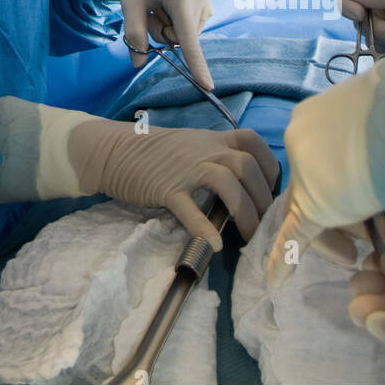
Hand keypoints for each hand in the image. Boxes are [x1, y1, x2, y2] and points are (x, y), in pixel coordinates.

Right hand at [0, 97, 276, 246]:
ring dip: (245, 213)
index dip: (271, 167)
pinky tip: (214, 245)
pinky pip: (190, 208)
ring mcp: (185, 168)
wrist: (112, 150)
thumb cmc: (153, 152)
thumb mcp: (190, 146)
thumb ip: (215, 158)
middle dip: (264, 200)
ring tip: (248, 238)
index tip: (273, 191)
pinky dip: (205, 227)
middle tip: (266, 227)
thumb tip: (245, 188)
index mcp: (212, 139)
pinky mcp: (165, 188)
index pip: (254, 142)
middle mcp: (204, 150)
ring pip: (228, 184)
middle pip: (248, 167)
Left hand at [118, 0, 213, 88]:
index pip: (188, 39)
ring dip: (171, 24)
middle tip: (149, 9)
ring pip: (188, 31)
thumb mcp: (129, 5)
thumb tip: (138, 64)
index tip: (207, 87)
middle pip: (182, 37)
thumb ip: (134, 36)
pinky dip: (178, 17)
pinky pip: (192, 20)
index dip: (197, 65)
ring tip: (159, 1)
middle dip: (164, 31)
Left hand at [267, 45, 384, 288]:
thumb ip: (351, 150)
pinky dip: (285, 257)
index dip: (330, 188)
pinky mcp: (314, 202)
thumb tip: (361, 171)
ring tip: (356, 251)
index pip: (308, 164)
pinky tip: (278, 279)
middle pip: (307, 188)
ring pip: (311, 210)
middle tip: (356, 241)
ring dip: (333, 234)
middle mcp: (295, 142)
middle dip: (333, 216)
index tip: (351, 206)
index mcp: (306, 120)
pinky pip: (294, 235)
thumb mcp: (366, 128)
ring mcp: (302, 171)